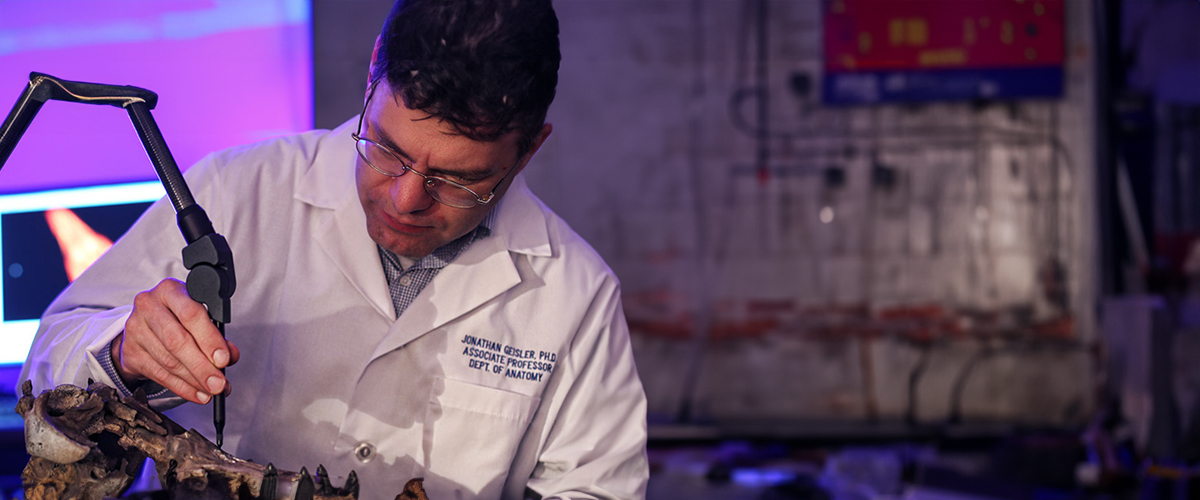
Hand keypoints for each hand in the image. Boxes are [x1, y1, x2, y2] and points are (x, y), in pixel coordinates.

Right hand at [112, 278, 240, 403]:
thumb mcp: (197, 317)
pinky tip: (197, 393)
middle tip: (219, 383)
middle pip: (177, 340)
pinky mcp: (130, 352)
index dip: (209, 339)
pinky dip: (182, 387)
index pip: (191, 314)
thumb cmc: (177, 318)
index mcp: (170, 290)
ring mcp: (135, 329)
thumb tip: (231, 356)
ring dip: (194, 380)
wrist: (144, 326)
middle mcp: (148, 306)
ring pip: (169, 361)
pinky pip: (159, 374)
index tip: (224, 359)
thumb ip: (216, 334)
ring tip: (212, 390)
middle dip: (202, 366)